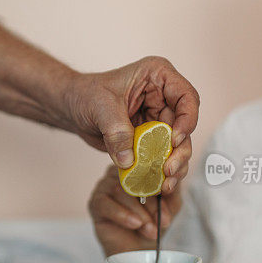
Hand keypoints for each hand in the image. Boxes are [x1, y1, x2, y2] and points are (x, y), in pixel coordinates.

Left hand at [66, 56, 198, 181]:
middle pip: (186, 127)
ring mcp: (158, 120)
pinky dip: (161, 172)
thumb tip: (129, 159)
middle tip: (169, 170)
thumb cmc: (87, 94)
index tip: (174, 139)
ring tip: (165, 184)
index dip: (187, 120)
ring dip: (175, 166)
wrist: (73, 108)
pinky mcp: (151, 139)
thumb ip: (117, 131)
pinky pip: (162, 157)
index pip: (187, 97)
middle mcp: (164, 99)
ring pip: (178, 146)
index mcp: (158, 77)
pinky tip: (158, 185)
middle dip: (180, 151)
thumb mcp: (100, 107)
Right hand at [88, 164, 185, 256]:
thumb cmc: (154, 222)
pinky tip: (134, 224)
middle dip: (151, 202)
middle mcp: (118, 173)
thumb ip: (173, 188)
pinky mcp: (95, 202)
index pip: (145, 165)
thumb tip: (173, 178)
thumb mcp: (171, 205)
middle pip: (132, 178)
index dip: (159, 181)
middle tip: (163, 221)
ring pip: (119, 190)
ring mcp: (104, 186)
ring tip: (150, 229)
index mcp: (136, 167)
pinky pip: (105, 204)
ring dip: (139, 212)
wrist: (138, 250)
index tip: (169, 198)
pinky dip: (122, 215)